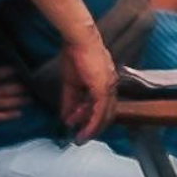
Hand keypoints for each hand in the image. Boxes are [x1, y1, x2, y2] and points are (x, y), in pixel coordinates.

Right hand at [51, 31, 119, 147]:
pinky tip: (84, 130)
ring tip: (80, 137)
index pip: (102, 105)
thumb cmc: (75, 55)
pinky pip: (100, 110)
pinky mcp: (104, 87)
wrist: (79, 40)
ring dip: (92, 128)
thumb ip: (70, 100)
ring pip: (105, 114)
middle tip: (81, 136)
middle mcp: (111, 85)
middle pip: (106, 112)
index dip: (90, 117)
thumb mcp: (71, 82)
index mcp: (105, 82)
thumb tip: (65, 116)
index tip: (78, 125)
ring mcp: (109, 86)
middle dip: (92, 126)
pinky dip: (92, 123)